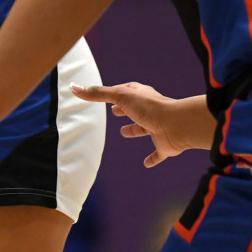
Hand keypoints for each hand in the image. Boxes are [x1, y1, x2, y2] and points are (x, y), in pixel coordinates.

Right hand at [72, 82, 213, 166]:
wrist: (177, 125)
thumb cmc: (149, 107)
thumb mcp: (120, 97)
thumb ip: (97, 94)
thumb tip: (73, 87)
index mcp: (140, 96)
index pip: (126, 92)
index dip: (116, 94)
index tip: (108, 97)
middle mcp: (149, 110)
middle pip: (135, 109)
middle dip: (125, 111)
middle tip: (115, 113)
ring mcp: (157, 127)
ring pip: (144, 129)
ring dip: (135, 130)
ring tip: (123, 133)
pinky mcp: (164, 145)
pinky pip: (158, 153)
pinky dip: (153, 158)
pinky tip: (146, 164)